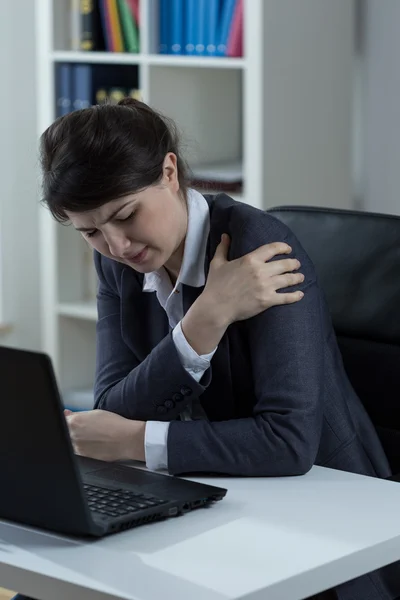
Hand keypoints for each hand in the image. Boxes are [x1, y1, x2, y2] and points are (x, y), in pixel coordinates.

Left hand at [64, 409, 145, 461]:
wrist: (126, 439)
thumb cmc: (114, 424)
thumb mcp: (95, 413)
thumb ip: (77, 414)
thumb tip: (66, 414)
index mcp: (74, 422)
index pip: (62, 420)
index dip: (68, 420)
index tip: (72, 419)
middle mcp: (73, 436)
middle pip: (66, 432)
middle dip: (72, 430)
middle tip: (88, 428)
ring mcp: (77, 448)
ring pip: (72, 443)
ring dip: (78, 439)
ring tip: (94, 436)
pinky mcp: (84, 457)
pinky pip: (79, 451)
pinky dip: (85, 447)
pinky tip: (96, 443)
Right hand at [181, 235, 303, 354]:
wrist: (216, 307)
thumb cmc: (216, 285)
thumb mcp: (217, 263)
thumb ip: (223, 248)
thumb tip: (225, 235)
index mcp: (251, 260)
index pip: (273, 248)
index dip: (284, 247)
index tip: (288, 249)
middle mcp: (261, 271)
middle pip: (285, 264)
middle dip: (293, 263)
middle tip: (296, 264)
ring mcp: (266, 286)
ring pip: (288, 279)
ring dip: (297, 277)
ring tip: (301, 277)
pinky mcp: (267, 300)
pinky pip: (286, 297)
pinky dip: (296, 296)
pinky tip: (300, 294)